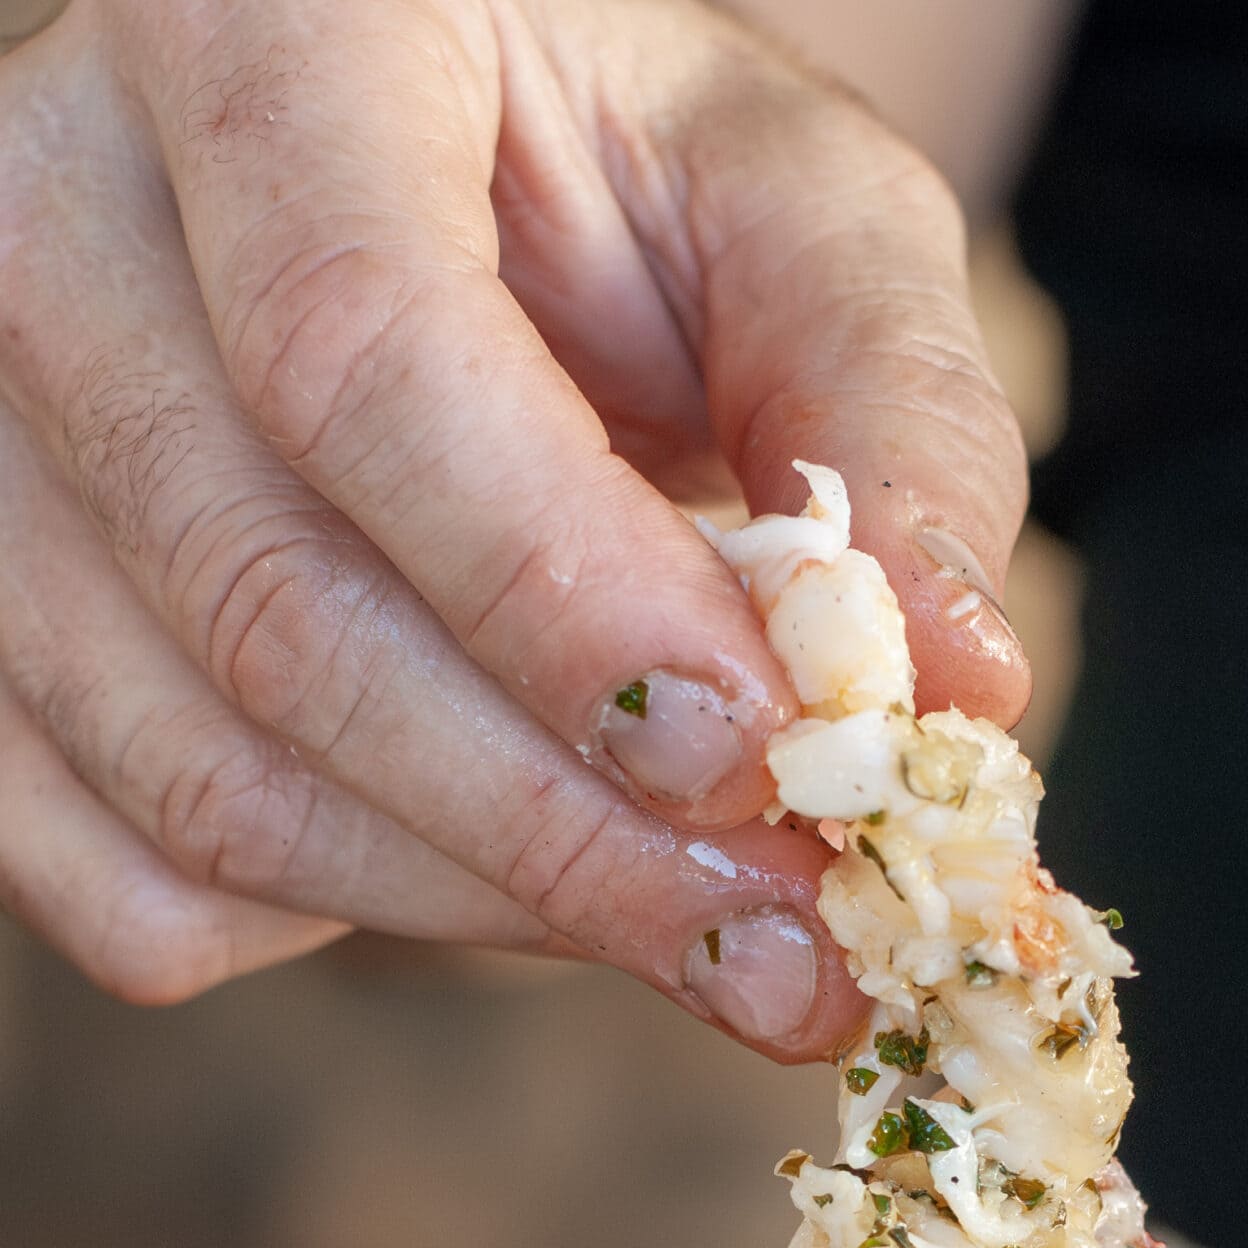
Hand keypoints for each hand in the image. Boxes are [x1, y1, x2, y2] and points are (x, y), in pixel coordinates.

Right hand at [0, 0, 1029, 1055]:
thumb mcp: (799, 228)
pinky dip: (344, 934)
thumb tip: (960, 690)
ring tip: (699, 932)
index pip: (361, 354)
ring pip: (203, 783)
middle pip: (272, 609)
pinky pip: (124, 887)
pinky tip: (497, 871)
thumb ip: (891, 422)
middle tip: (794, 957)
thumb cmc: (625, 200)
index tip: (766, 767)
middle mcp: (51, 222)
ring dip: (487, 910)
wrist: (443, 211)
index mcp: (259, 34)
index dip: (567, 603)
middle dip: (565, 837)